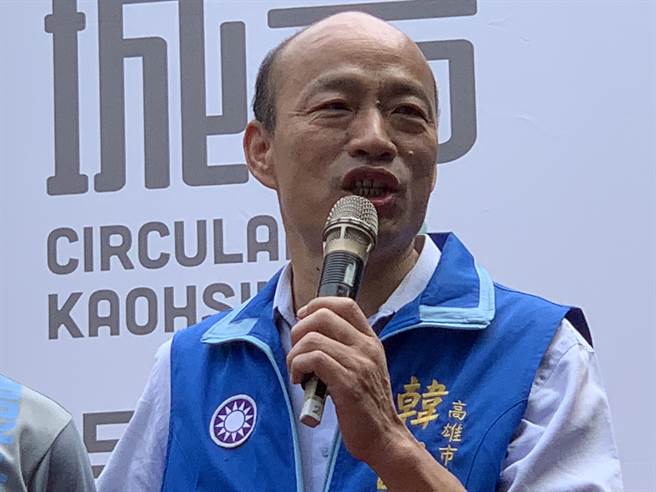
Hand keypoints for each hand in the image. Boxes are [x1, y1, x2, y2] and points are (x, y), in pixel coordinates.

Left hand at [286, 296, 406, 464]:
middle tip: (297, 353)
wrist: (384, 437)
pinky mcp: (348, 383)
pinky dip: (298, 367)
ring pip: (312, 339)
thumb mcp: (364, 367)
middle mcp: (367, 347)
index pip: (345, 304)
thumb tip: (309, 333)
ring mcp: (359, 364)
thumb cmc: (366, 405)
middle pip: (323, 315)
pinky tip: (300, 381)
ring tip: (297, 372)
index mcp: (370, 340)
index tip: (303, 319)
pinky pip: (313, 359)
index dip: (317, 305)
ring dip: (295, 355)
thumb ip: (344, 348)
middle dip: (299, 331)